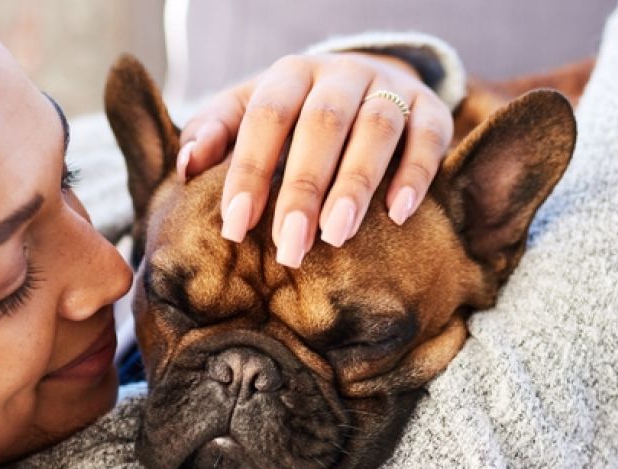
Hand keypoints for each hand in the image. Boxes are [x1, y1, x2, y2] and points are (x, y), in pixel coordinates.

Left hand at [178, 53, 452, 266]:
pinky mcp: (431, 108)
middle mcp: (343, 74)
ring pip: (376, 128)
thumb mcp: (249, 114)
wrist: (369, 84)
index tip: (235, 227)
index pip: (266, 117)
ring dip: (356, 183)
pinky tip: (398, 213)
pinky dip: (415, 173)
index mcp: (292, 73)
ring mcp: (391, 88)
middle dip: (304, 187)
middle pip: (323, 123)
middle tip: (290, 246)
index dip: (249, 171)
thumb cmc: (296, 115)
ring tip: (337, 234)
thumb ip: (215, 134)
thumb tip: (186, 166)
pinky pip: (429, 136)